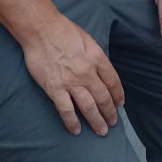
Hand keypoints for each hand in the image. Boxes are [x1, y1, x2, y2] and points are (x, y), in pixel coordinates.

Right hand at [22, 13, 123, 135]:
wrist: (42, 30)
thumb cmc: (64, 31)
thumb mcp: (88, 40)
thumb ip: (96, 57)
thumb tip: (101, 72)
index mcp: (97, 58)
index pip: (113, 81)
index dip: (118, 95)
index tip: (120, 104)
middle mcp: (87, 72)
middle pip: (103, 97)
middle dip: (110, 112)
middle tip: (113, 123)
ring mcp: (71, 82)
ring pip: (89, 107)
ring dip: (97, 121)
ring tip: (101, 131)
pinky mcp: (55, 89)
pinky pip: (66, 111)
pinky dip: (72, 123)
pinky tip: (76, 131)